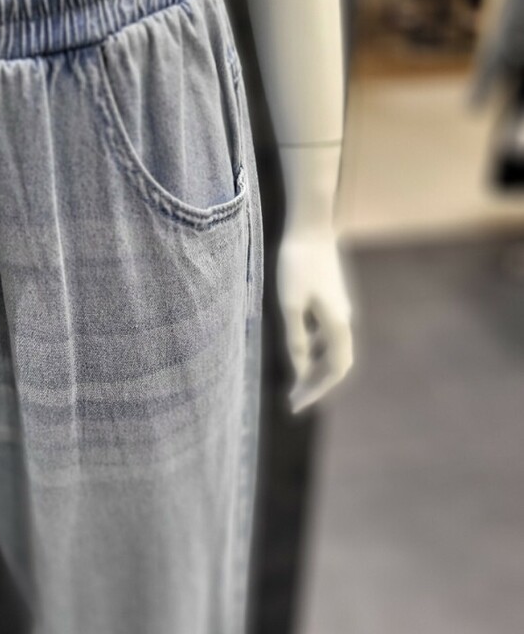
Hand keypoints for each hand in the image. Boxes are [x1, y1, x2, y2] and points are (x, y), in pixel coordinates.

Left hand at [277, 223, 353, 414]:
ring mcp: (340, 310)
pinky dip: (316, 351)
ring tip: (294, 382)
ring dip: (315, 369)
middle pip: (336, 365)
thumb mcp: (289, 306)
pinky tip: (300, 353)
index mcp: (337, 325)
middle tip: (293, 401)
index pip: (334, 371)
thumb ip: (296, 340)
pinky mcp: (332, 300)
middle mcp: (344, 321)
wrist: (311, 227)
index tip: (296, 406)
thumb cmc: (297, 265)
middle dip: (316, 385)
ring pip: (332, 351)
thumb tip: (299, 370)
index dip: (317, 391)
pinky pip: (328, 336)